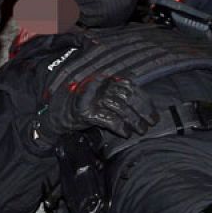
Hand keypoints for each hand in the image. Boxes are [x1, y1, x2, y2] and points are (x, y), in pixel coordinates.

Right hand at [37, 76, 156, 139]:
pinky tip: (125, 133)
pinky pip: (108, 118)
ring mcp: (91, 97)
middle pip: (126, 96)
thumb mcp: (101, 97)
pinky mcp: (85, 111)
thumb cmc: (84, 107)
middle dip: (141, 111)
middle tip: (149, 124)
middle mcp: (98, 85)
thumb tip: (142, 107)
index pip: (130, 86)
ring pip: (120, 107)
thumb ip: (118, 97)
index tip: (153, 113)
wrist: (58, 116)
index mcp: (105, 80)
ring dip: (133, 120)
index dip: (144, 100)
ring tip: (140, 130)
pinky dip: (120, 126)